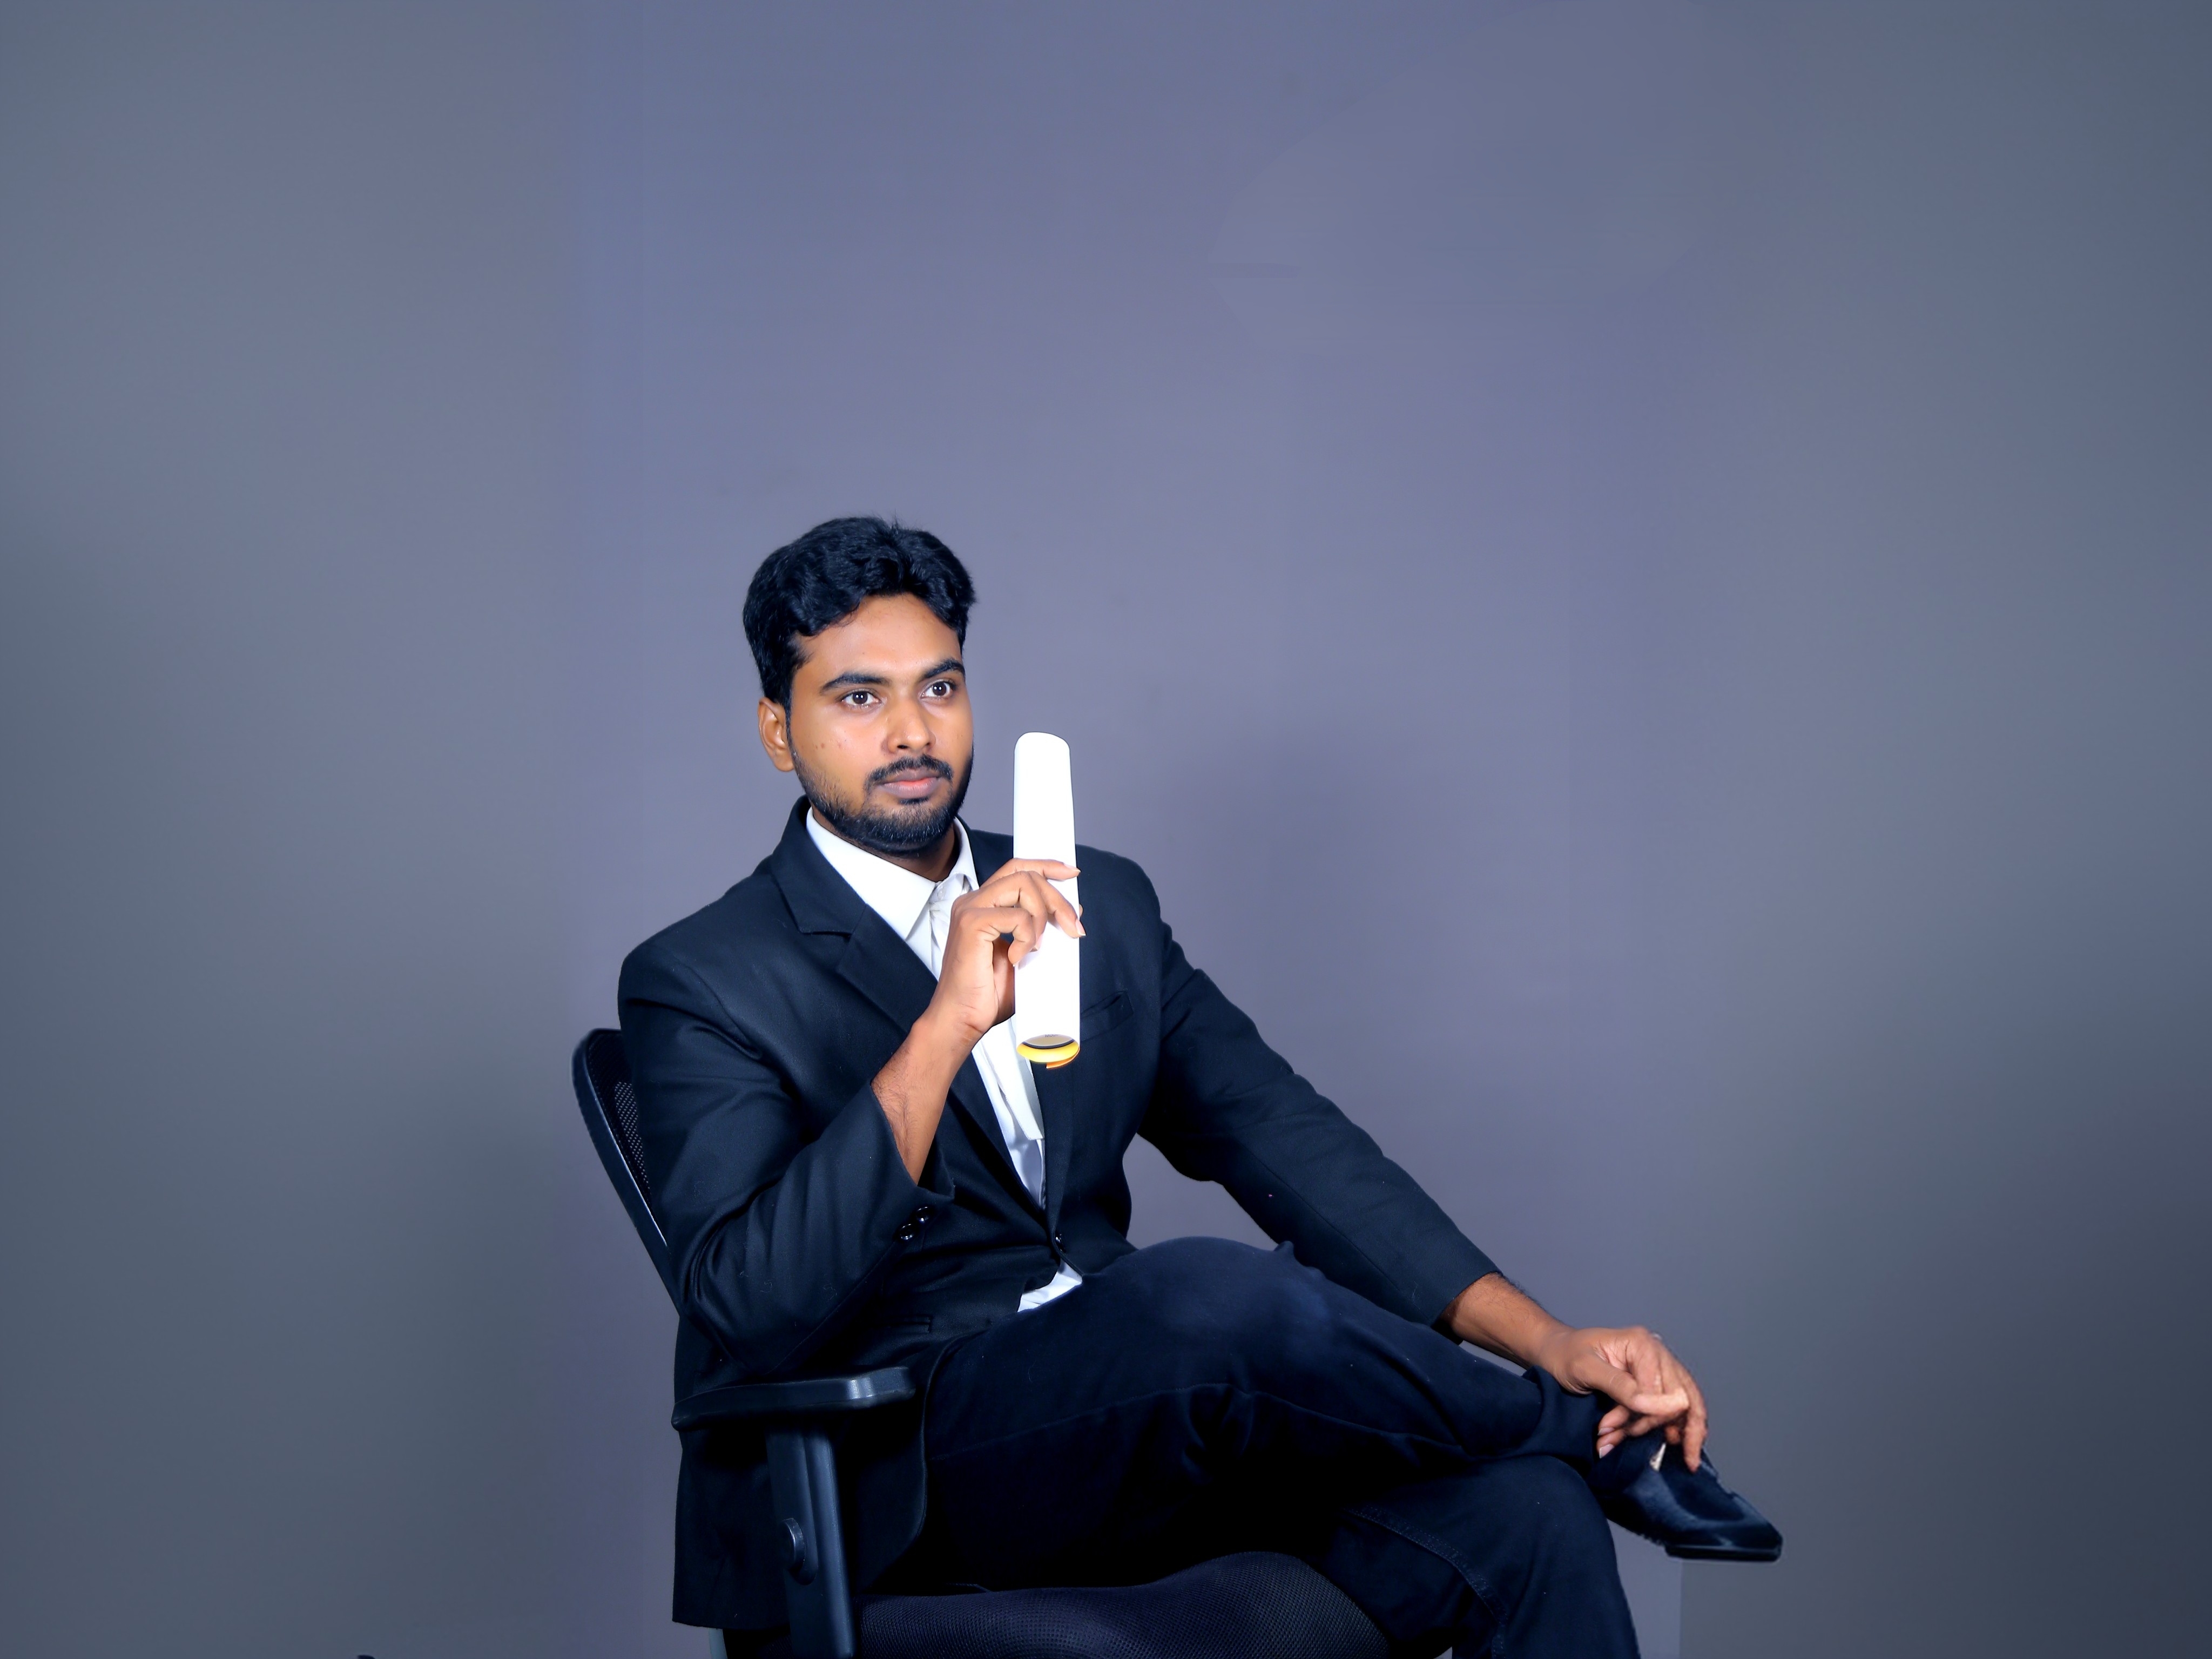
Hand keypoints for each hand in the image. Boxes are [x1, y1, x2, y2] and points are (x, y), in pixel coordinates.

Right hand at [923, 858, 1081, 1042]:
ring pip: (1023, 884)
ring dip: (1044, 915)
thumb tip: (1073, 911)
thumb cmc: (988, 994)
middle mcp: (974, 901)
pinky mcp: (971, 923)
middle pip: (1025, 873)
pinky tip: (1018, 958)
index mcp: (984, 905)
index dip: (1046, 865)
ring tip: (1039, 948)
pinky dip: (1027, 937)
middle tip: (1073, 927)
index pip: (1017, 868)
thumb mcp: (1028, 955)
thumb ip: (1044, 931)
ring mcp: (970, 909)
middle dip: (1057, 898)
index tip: (1072, 874)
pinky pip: (1017, 916)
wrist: (963, 1019)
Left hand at [1530, 1324, 1707, 1469]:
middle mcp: (1658, 1353)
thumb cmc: (1564, 1355)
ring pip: (1680, 1410)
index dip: (1641, 1417)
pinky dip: (1658, 1430)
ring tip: (1618, 1438)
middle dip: (1648, 1427)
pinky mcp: (1657, 1383)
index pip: (1663, 1393)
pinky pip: (1673, 1411)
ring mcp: (1660, 1368)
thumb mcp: (1585, 1370)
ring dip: (1654, 1432)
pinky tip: (1643, 1438)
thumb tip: (1665, 1405)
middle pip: (1678, 1403)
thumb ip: (1623, 1387)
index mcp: (1642, 1344)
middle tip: (1615, 1436)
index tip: (1608, 1427)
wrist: (1553, 1353)